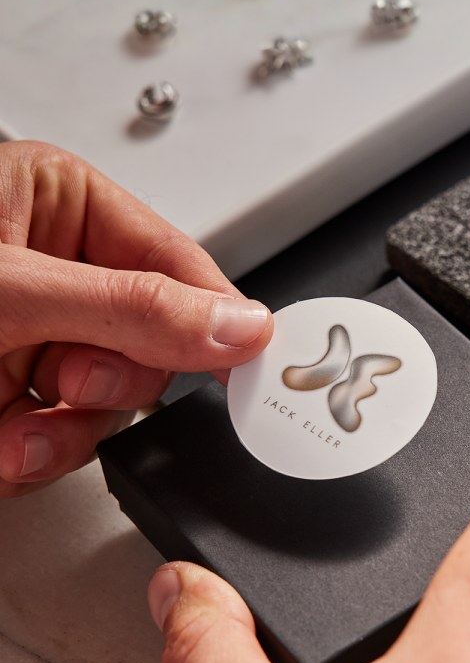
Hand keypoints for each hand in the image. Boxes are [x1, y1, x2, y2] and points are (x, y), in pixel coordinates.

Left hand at [0, 141, 272, 496]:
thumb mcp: (8, 290)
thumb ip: (134, 310)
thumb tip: (240, 326)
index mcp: (62, 209)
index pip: (181, 267)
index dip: (217, 319)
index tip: (252, 363)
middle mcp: (56, 275)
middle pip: (151, 346)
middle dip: (107, 379)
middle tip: (65, 372)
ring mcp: (35, 342)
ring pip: (110, 405)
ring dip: (62, 429)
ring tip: (6, 418)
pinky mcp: (12, 400)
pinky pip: (65, 440)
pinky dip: (30, 454)